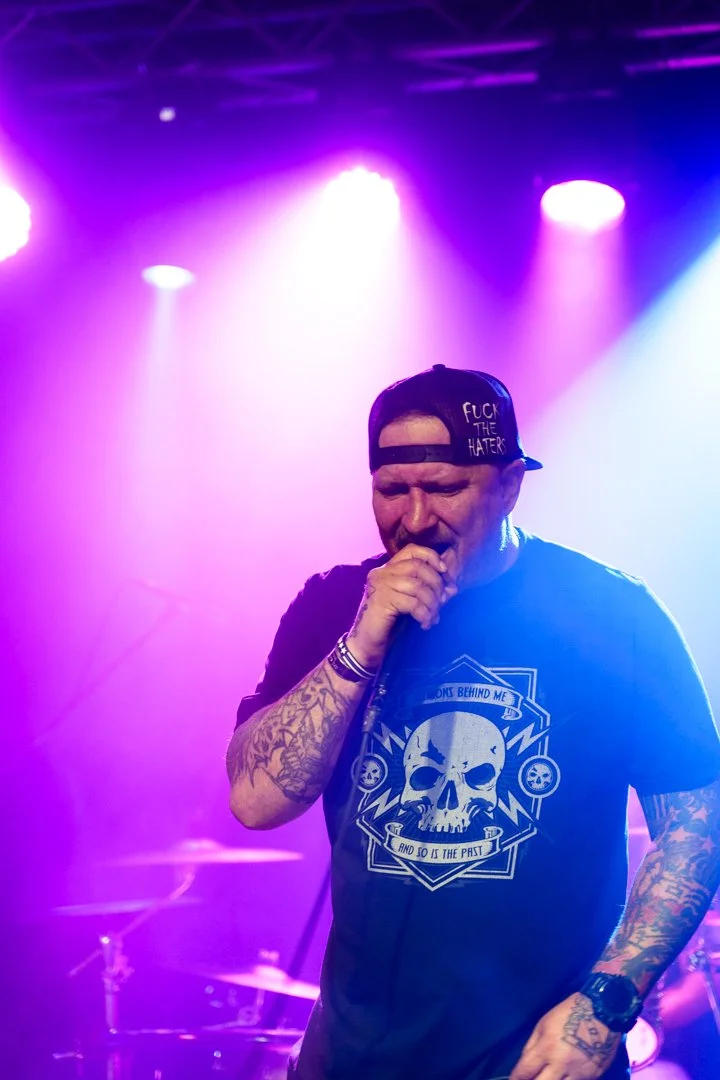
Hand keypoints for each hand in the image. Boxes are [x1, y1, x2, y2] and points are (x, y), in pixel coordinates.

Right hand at [347, 544, 456, 668]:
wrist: (367, 646)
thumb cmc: (390, 625)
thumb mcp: (412, 603)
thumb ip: (429, 592)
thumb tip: (452, 588)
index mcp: (388, 569)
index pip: (412, 550)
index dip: (432, 557)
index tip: (445, 573)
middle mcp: (382, 573)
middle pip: (419, 566)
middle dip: (437, 585)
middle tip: (442, 603)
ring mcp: (380, 585)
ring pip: (418, 585)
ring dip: (432, 603)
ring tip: (433, 617)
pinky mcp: (381, 601)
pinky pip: (413, 603)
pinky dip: (424, 614)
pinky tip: (425, 624)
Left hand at [509, 994, 621, 1079]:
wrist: (602, 1012)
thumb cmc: (568, 1013)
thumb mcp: (544, 1023)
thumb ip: (532, 1045)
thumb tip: (525, 1063)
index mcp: (547, 1047)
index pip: (525, 1071)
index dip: (516, 1078)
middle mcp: (561, 1064)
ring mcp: (579, 1074)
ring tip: (547, 1078)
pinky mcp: (593, 1077)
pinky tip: (563, 1078)